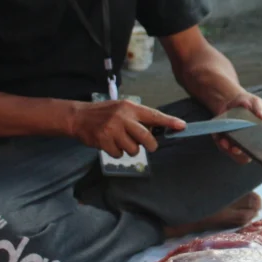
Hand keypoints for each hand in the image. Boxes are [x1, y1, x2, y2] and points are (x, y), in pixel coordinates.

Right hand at [69, 100, 185, 156]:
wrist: (80, 117)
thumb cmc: (105, 113)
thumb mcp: (122, 108)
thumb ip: (138, 118)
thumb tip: (156, 129)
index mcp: (130, 108)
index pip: (154, 115)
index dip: (169, 122)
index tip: (182, 126)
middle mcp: (123, 118)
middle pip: (146, 137)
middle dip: (150, 145)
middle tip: (148, 145)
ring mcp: (113, 129)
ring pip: (133, 149)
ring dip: (130, 149)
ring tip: (121, 140)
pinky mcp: (104, 141)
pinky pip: (119, 154)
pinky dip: (117, 152)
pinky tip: (110, 144)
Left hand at [213, 91, 261, 163]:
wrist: (231, 100)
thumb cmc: (248, 102)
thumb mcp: (256, 103)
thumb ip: (261, 111)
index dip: (257, 151)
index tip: (249, 149)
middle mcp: (251, 141)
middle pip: (248, 155)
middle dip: (240, 154)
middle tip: (235, 148)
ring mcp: (238, 142)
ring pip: (235, 154)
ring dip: (228, 150)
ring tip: (224, 142)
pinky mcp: (228, 141)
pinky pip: (223, 148)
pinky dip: (220, 143)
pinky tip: (218, 136)